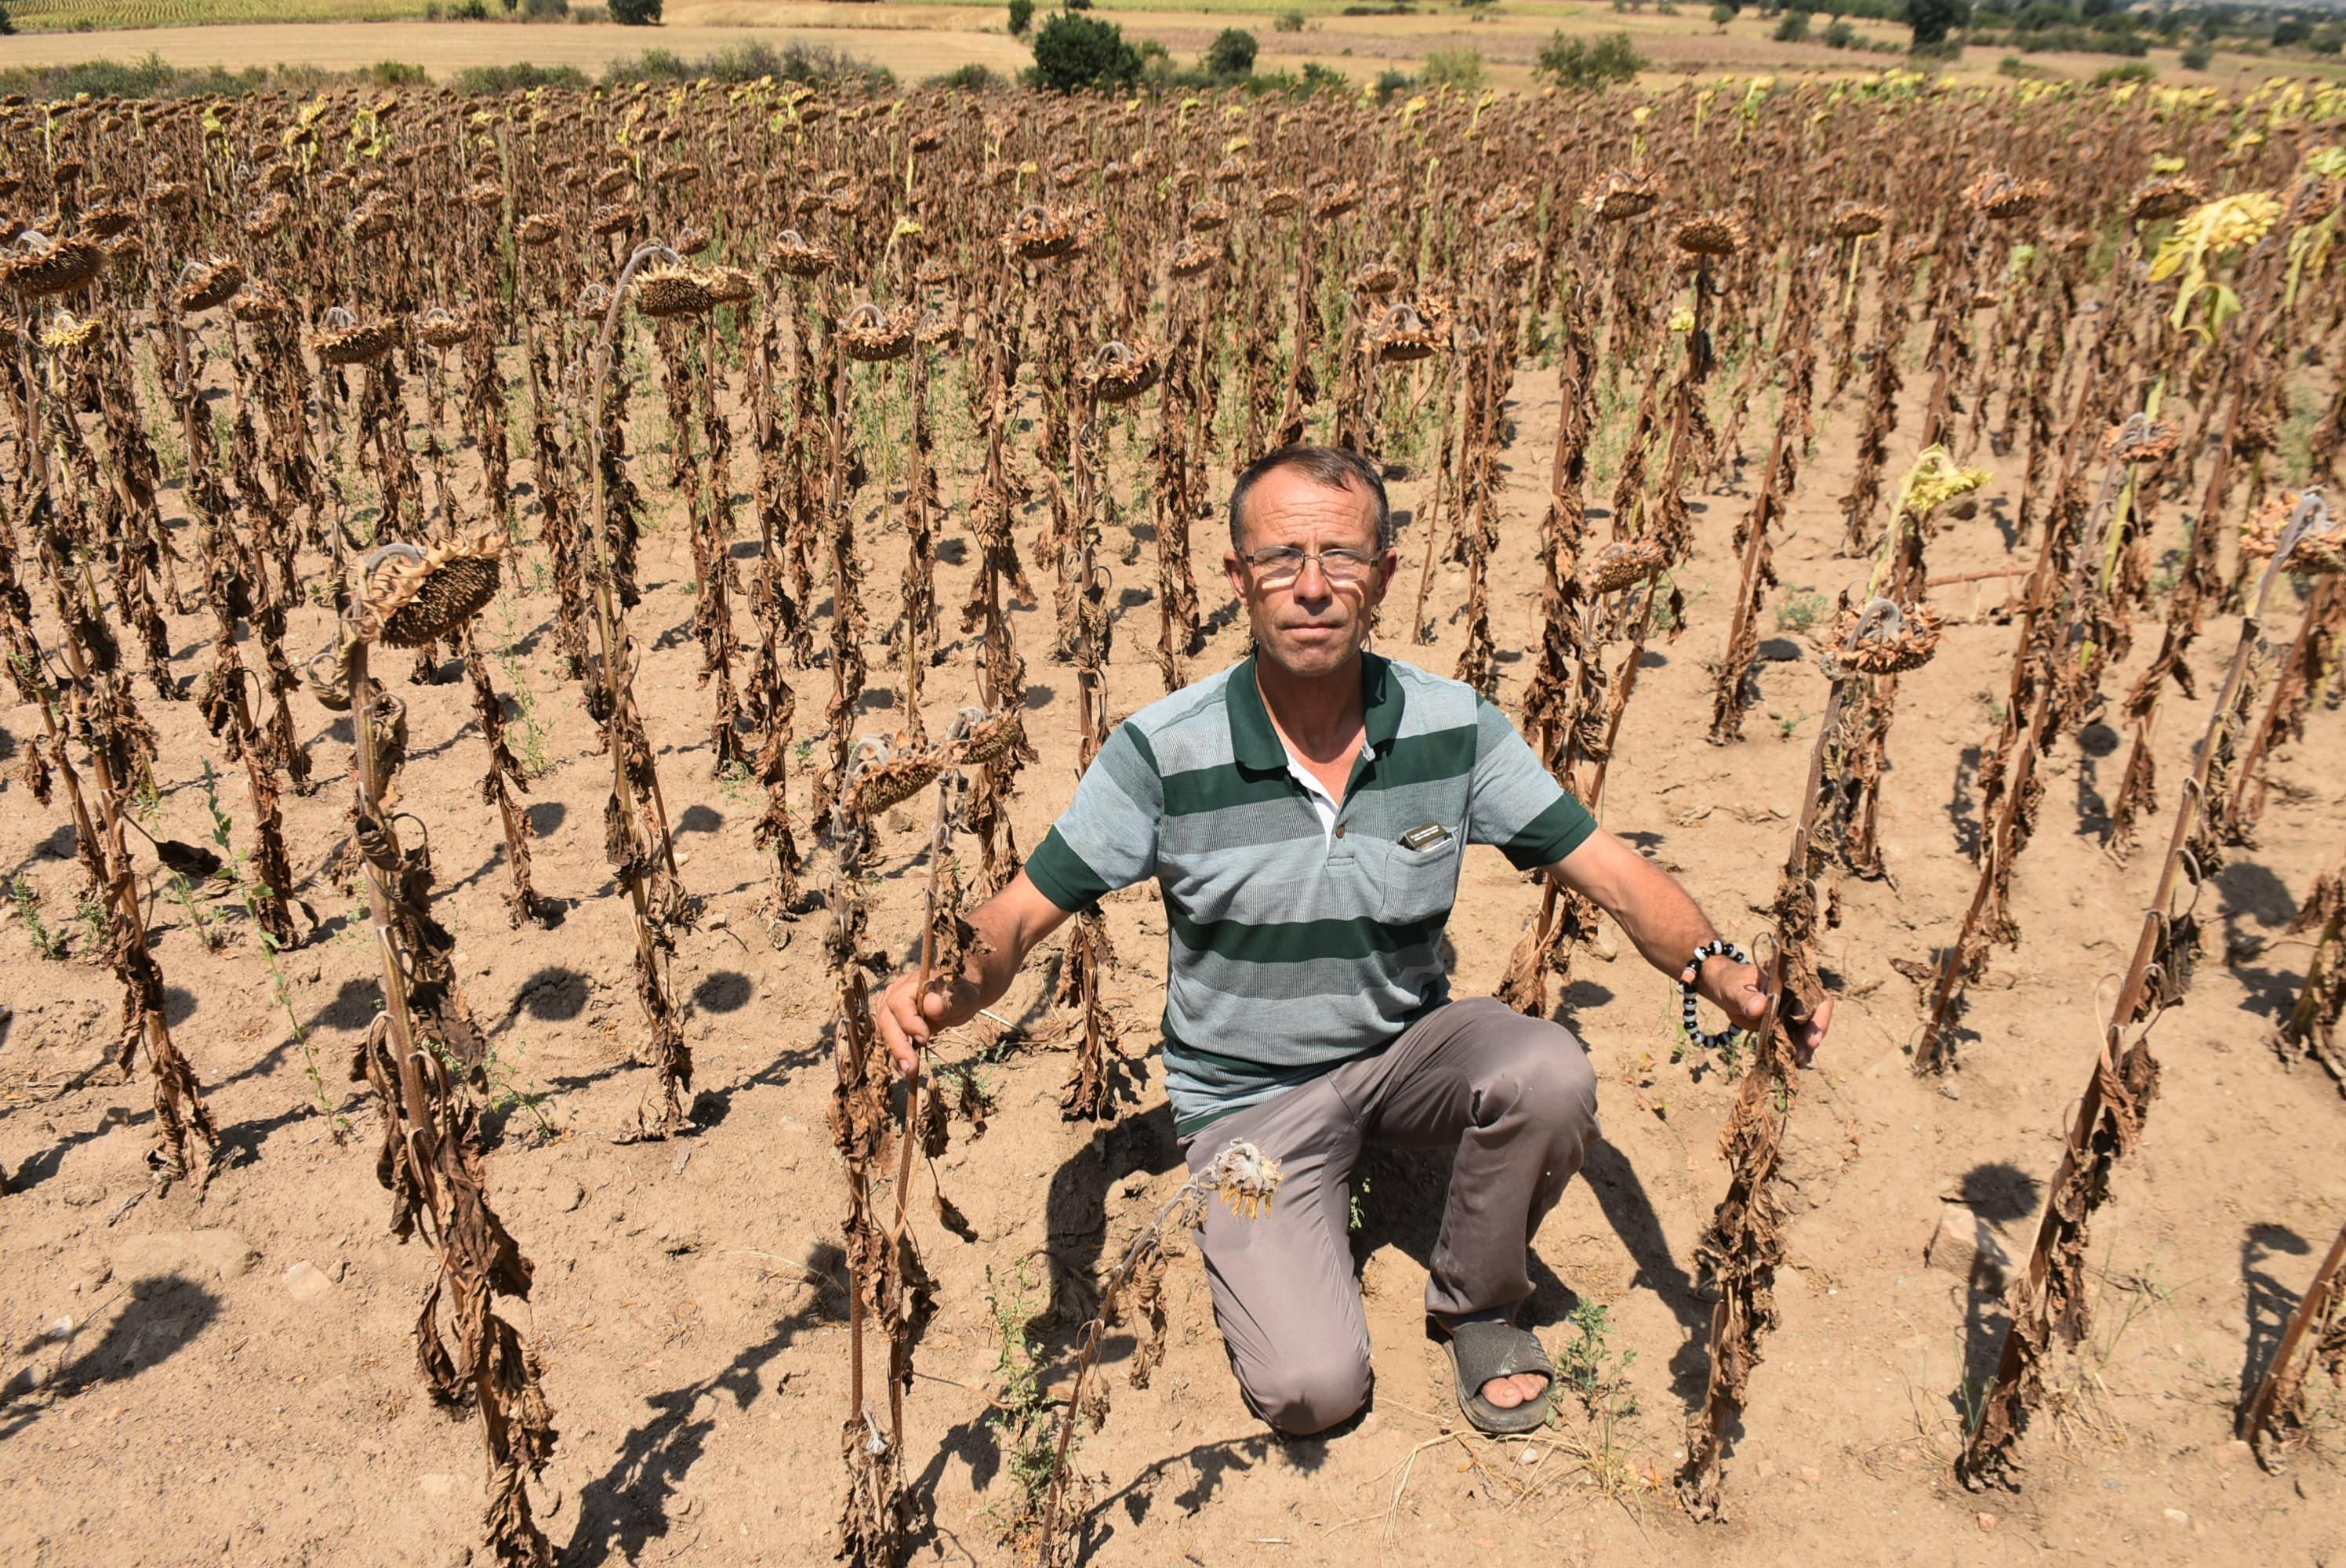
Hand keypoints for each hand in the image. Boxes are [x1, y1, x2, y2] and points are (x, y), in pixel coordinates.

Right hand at [873, 970, 975, 1080]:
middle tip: (911, 1067)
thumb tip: (933, 1005)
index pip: (900, 1002)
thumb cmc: (960, 995)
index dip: (909, 1022)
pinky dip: (898, 1057)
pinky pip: (891, 1040)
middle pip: (887, 1020)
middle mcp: (894, 994)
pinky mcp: (892, 1023)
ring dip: (896, 1054)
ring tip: (909, 1072)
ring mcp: (890, 1009)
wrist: (957, 998)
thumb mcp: (962, 997)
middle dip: (898, 1045)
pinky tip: (907, 1071)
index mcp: (911, 983)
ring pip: (885, 1032)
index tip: (925, 1039)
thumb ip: (948, 1001)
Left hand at [1699, 957, 1834, 1066]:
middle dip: (1813, 1036)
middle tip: (1803, 1053)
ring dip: (1804, 1047)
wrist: (1723, 989)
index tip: (1812, 1038)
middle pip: (1814, 1016)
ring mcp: (1791, 1011)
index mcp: (1790, 979)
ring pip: (1806, 1030)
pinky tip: (1792, 1062)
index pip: (1814, 996)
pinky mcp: (1783, 1025)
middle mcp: (1796, 995)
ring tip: (1798, 1062)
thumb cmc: (1731, 982)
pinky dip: (1792, 1050)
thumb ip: (1747, 997)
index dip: (1819, 1016)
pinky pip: (1792, 1039)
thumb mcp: (1735, 988)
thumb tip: (1758, 1008)